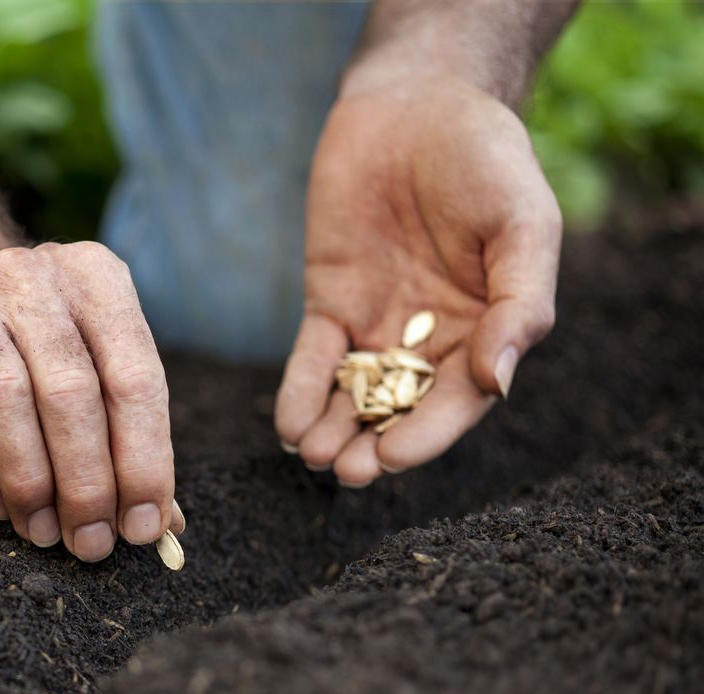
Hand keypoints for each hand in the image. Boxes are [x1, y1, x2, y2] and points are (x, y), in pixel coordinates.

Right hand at [0, 242, 181, 560]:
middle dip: (86, 483)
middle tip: (91, 543)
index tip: (142, 527)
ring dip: (29, 482)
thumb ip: (130, 435)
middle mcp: (32, 281)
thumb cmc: (36, 347)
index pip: (135, 377)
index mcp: (96, 280)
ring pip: (5, 399)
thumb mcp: (93, 363)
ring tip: (45, 532)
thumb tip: (162, 525)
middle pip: (70, 391)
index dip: (144, 460)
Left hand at [274, 76, 561, 485]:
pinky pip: (313, 360)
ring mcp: (378, 326)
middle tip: (346, 471)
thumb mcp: (523, 225)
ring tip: (313, 455)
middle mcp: (432, 341)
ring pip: (354, 396)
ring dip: (333, 430)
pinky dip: (300, 392)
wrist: (417, 105)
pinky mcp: (330, 305)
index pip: (458, 401)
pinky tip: (288, 424)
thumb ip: (519, 303)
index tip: (393, 458)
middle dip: (373, 445)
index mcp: (487, 332)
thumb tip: (501, 382)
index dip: (426, 434)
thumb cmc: (487, 161)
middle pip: (402, 411)